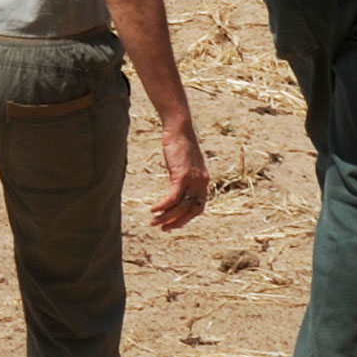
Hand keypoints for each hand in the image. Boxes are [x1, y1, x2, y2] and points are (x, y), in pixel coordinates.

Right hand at [147, 116, 210, 231]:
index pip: (199, 208)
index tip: (174, 224)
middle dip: (177, 222)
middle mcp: (201, 182)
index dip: (187, 218)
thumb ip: (184, 175)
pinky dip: (162, 206)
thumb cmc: (179, 142)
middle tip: (164, 229)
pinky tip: (153, 210)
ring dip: (166, 217)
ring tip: (154, 222)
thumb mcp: (185, 162)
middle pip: (191, 211)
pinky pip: (172, 198)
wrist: (179, 128)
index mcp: (204, 181)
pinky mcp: (182, 175)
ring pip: (180, 207)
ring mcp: (193, 180)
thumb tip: (177, 183)